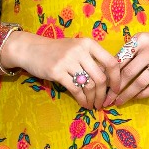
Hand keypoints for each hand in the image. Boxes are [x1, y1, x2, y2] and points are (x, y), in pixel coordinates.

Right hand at [4, 32, 123, 108]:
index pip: (111, 62)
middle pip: (101, 78)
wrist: (31, 49)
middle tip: (103, 103)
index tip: (116, 90)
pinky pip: (76, 90)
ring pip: (89, 86)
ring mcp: (68, 60)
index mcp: (88, 44)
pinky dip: (82, 100)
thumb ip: (92, 59)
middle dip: (105, 94)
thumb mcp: (77, 48)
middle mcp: (80, 50)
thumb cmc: (57, 51)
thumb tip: (110, 80)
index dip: (116, 79)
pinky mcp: (57, 72)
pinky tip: (84, 104)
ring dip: (94, 99)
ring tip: (94, 105)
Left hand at [105, 25, 148, 107]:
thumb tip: (107, 69)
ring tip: (119, 101)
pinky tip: (136, 97)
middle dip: (116, 88)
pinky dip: (144, 94)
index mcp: (140, 40)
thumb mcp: (143, 40)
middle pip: (129, 73)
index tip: (102, 85)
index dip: (110, 74)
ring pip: (141, 82)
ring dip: (128, 94)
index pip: (121, 59)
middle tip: (107, 98)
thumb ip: (128, 51)